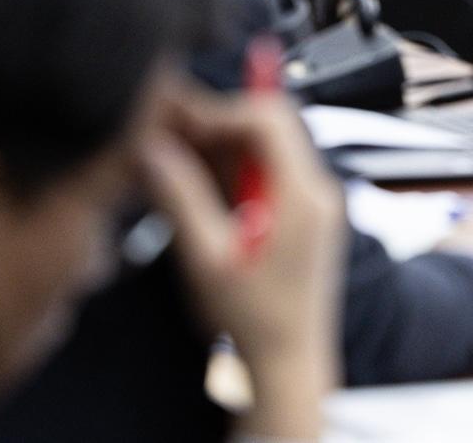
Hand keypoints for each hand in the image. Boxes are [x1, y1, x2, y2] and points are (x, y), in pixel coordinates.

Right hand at [142, 78, 343, 437]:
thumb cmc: (254, 320)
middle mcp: (318, 191)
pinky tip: (204, 187)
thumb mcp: (207, 259)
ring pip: (271, 144)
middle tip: (177, 138)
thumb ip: (181, 199)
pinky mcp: (307, 213)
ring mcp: (316, 201)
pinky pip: (273, 169)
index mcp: (303, 196)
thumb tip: (154, 150)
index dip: (221, 111)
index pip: (268, 117)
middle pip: (273, 123)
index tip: (183, 127)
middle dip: (221, 122)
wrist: (290, 362)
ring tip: (182, 162)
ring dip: (226, 145)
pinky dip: (237, 167)